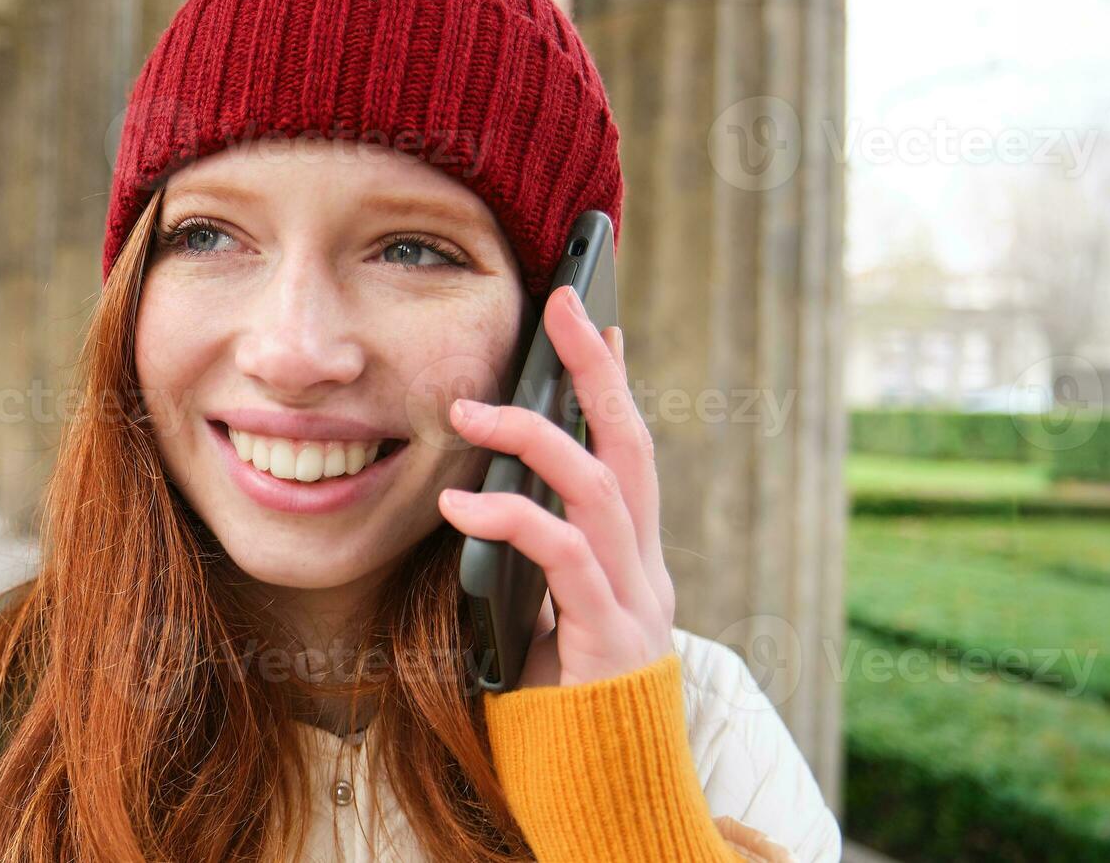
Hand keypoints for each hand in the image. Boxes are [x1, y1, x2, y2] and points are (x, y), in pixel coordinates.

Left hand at [438, 284, 673, 688]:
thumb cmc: (558, 718)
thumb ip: (526, 569)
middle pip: (632, 445)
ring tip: (468, 414)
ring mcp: (636, 604)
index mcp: (631, 562)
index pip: (626, 451)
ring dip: (534, 440)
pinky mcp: (611, 642)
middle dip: (599, 367)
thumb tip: (478, 507)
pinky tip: (463, 510)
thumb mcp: (536, 625)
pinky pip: (566, 559)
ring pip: (601, 490)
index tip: (584, 317)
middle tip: (565, 303)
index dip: (609, 381)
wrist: (606, 805)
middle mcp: (646, 572)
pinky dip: (515, 521)